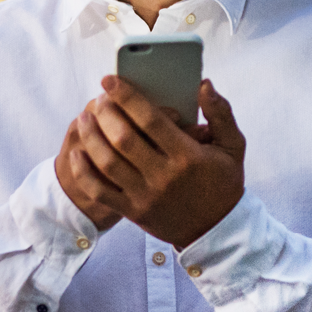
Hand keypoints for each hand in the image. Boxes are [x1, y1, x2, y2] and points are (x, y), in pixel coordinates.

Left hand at [64, 76, 245, 247]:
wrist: (216, 231)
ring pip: (107, 162)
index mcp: (187, 156)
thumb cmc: (223, 183)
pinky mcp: (134, 212)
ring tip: (84, 118)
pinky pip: (100, 192)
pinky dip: (84, 172)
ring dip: (91, 137)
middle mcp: (164, 176)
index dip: (127, 96)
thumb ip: (221, 114)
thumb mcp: (233, 147)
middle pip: (123, 138)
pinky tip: (78, 153)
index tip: (111, 80)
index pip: (150, 119)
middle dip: (106, 113)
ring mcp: (146, 196)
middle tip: (99, 98)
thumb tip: (204, 85)